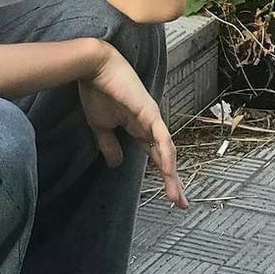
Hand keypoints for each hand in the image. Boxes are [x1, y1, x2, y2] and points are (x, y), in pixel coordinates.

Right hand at [79, 42, 188, 208]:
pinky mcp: (149, 112)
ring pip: (167, 151)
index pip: (156, 157)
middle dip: (174, 182)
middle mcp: (150, 126)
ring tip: (176, 196)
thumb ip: (110, 146)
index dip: (164, 176)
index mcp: (140, 129)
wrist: (93, 69)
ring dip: (172, 175)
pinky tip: (169, 171)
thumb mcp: (101, 128)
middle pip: (166, 158)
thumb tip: (116, 164)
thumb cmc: (97, 92)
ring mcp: (152, 119)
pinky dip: (165, 154)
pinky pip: (161, 137)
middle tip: (181, 204)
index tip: (170, 197)